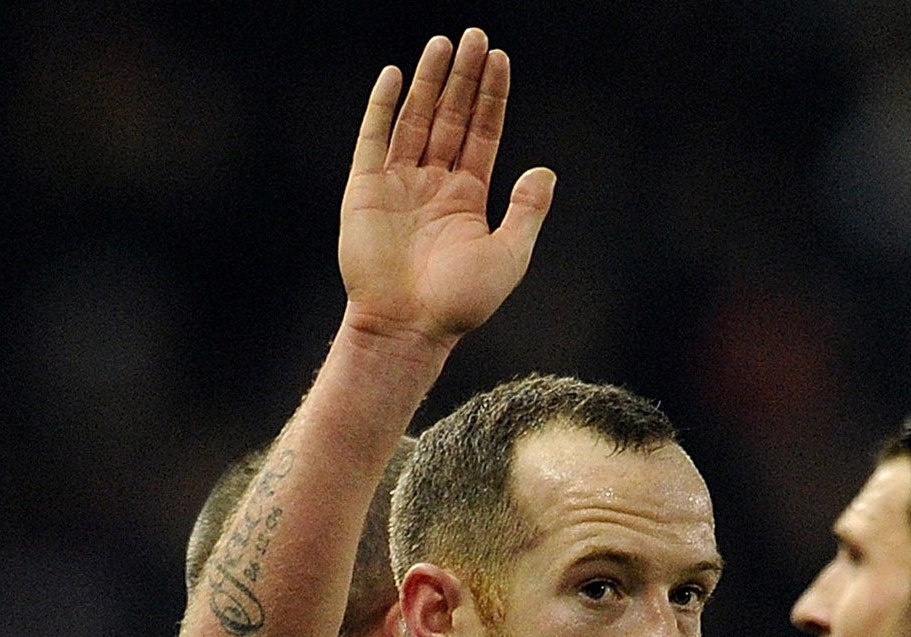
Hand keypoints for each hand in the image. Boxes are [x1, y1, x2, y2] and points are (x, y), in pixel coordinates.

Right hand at [338, 29, 553, 345]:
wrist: (408, 326)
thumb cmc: (460, 302)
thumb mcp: (508, 257)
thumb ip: (526, 212)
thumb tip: (545, 172)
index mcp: (467, 198)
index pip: (482, 133)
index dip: (491, 97)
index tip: (499, 59)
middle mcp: (433, 184)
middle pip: (451, 117)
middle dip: (464, 77)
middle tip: (476, 35)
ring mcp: (398, 184)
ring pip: (416, 119)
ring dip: (429, 81)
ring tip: (443, 43)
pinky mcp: (365, 189)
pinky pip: (374, 138)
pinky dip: (382, 107)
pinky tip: (394, 76)